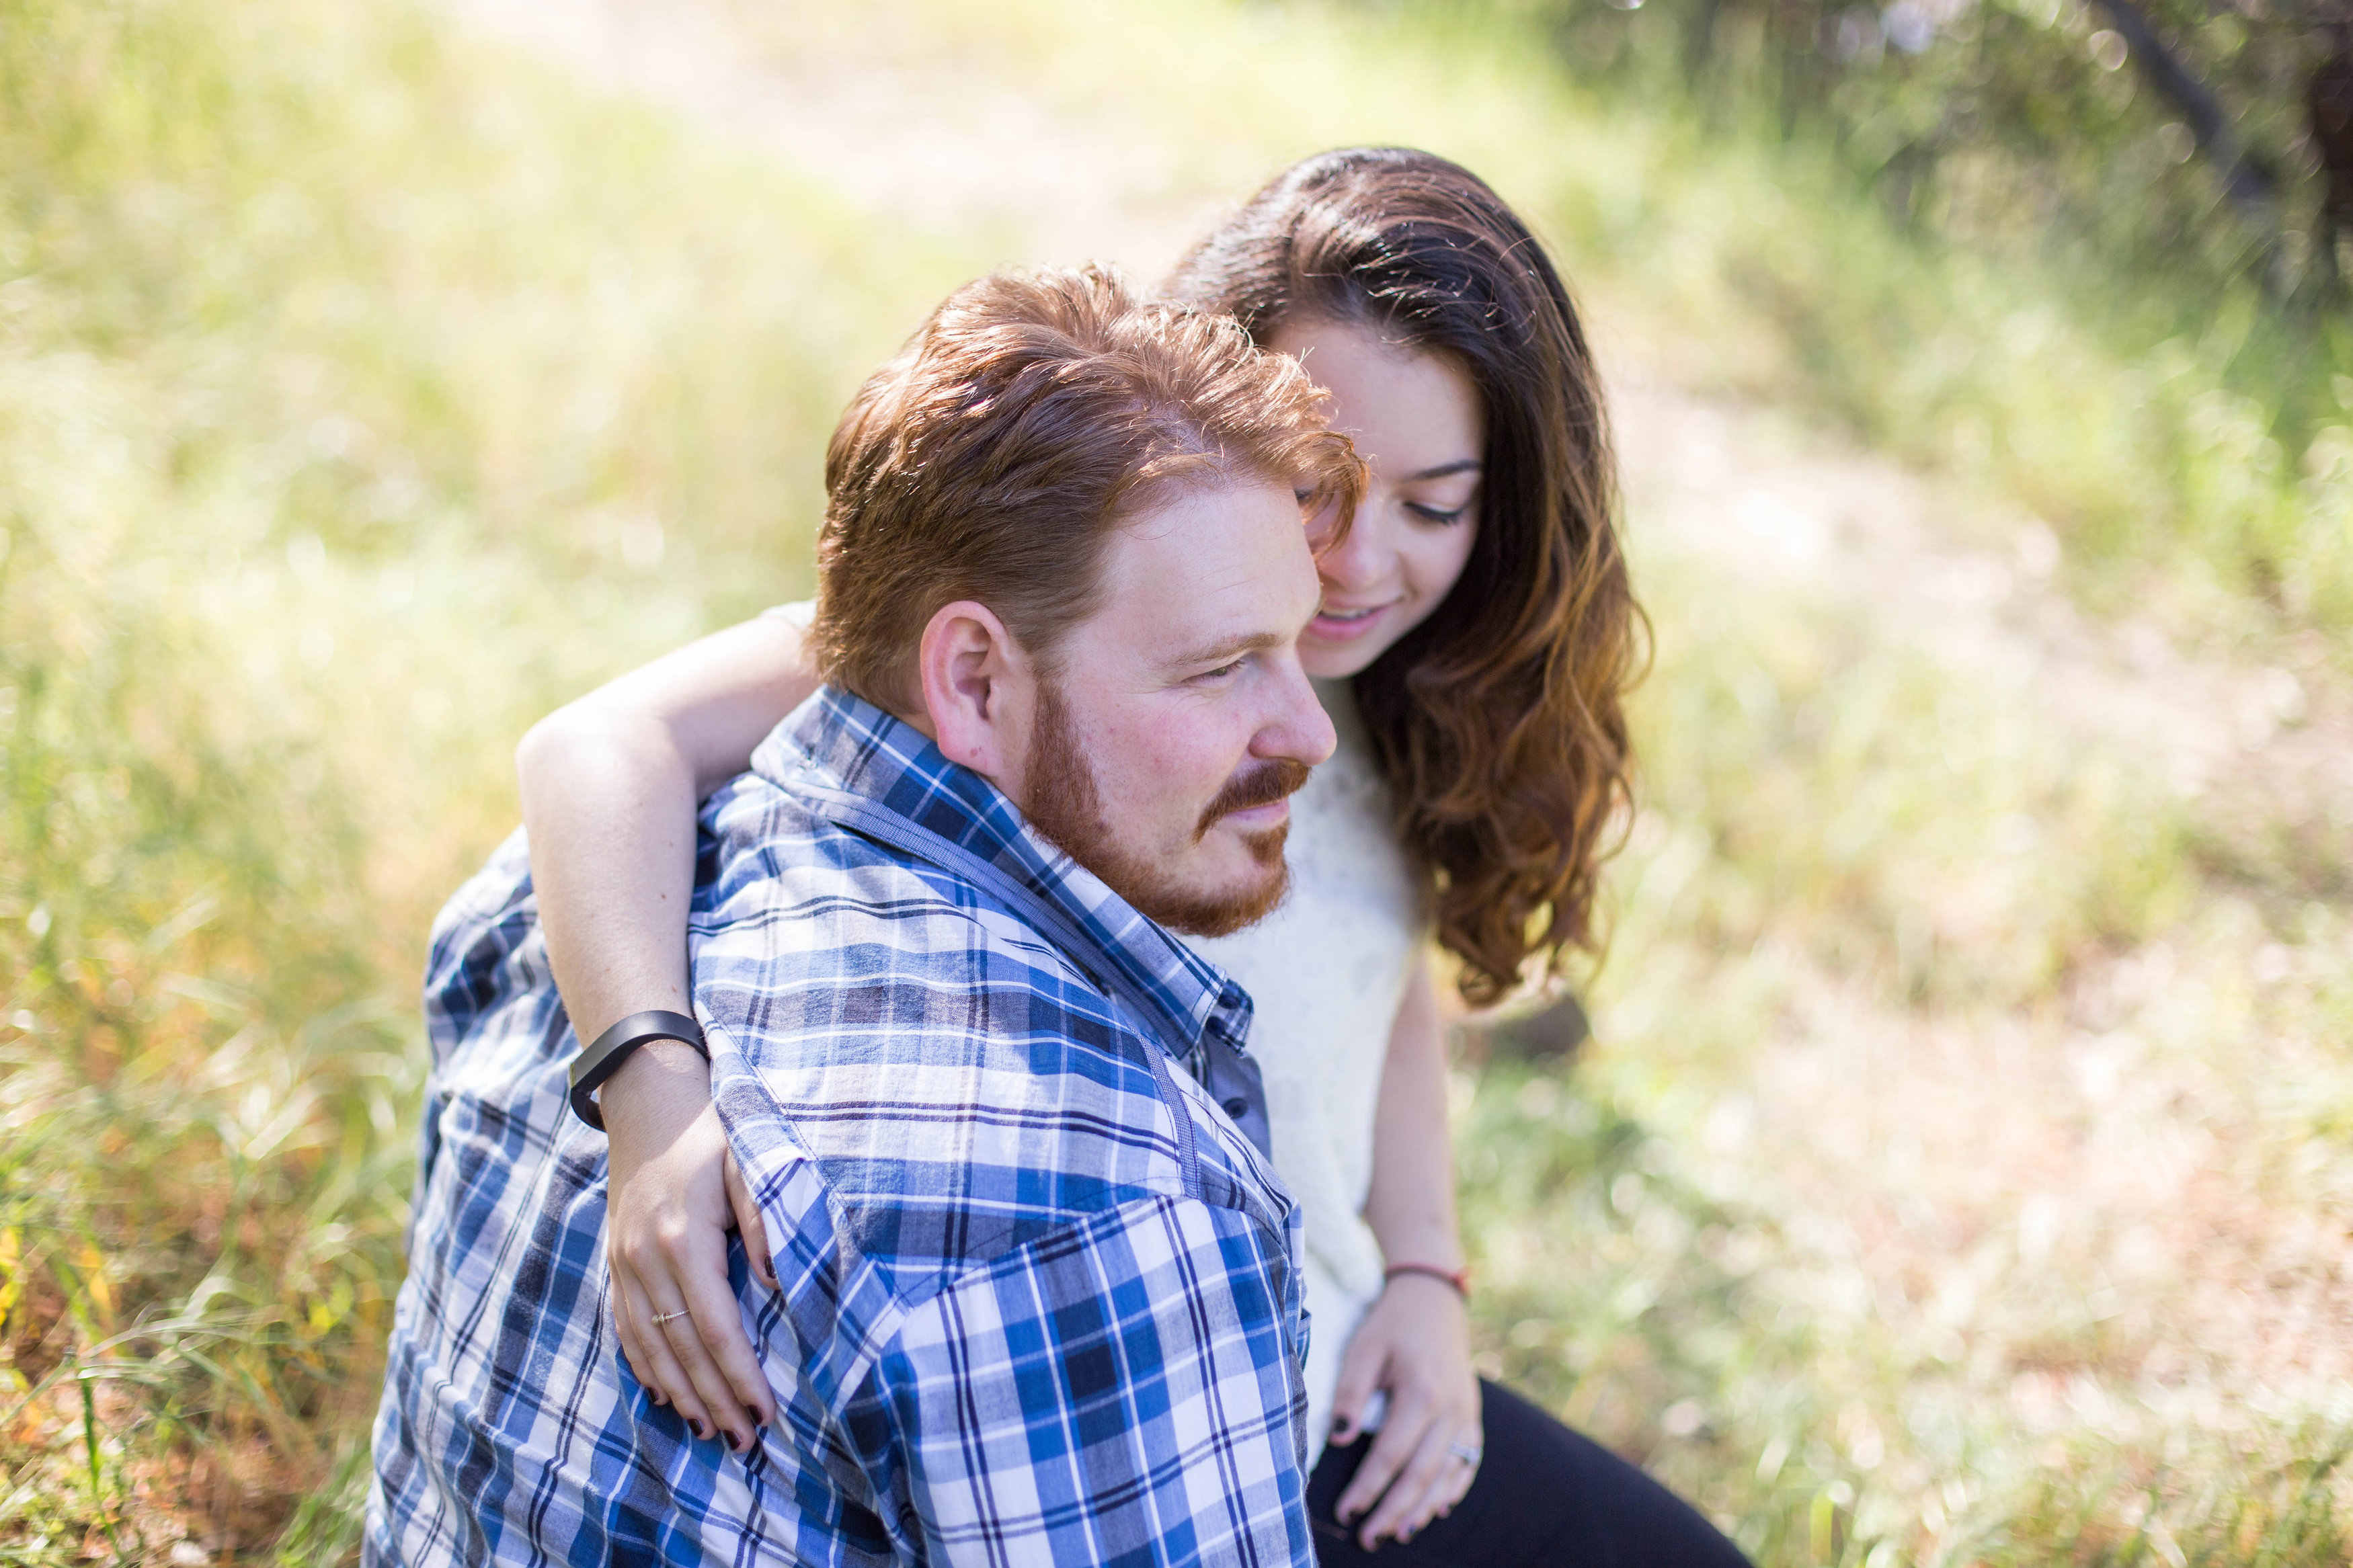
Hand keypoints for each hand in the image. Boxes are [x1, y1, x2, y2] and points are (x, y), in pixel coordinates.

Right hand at [602, 1039, 776, 1450]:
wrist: (648, 1104)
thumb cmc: (712, 1135)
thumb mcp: (748, 1164)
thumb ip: (766, 1221)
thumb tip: (777, 1284)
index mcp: (684, 1239)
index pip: (717, 1326)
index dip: (740, 1374)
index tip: (766, 1410)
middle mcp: (646, 1260)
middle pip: (684, 1348)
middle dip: (716, 1399)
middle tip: (746, 1442)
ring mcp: (624, 1264)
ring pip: (652, 1347)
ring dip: (682, 1395)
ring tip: (711, 1432)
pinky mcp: (615, 1264)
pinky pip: (627, 1329)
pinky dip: (646, 1367)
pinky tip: (666, 1396)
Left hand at [1327, 1272, 1482, 1548]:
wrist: (1433, 1300)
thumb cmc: (1391, 1325)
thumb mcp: (1363, 1348)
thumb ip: (1351, 1393)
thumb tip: (1341, 1440)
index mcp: (1422, 1393)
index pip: (1391, 1456)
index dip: (1367, 1488)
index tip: (1345, 1512)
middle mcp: (1451, 1410)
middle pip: (1421, 1475)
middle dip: (1392, 1511)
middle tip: (1367, 1539)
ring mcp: (1467, 1415)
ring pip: (1448, 1476)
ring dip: (1422, 1510)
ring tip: (1398, 1534)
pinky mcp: (1473, 1417)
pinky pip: (1467, 1463)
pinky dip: (1452, 1491)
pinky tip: (1435, 1510)